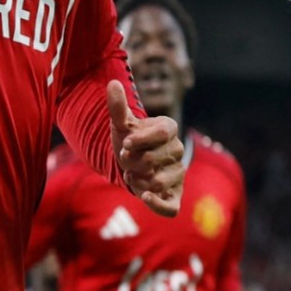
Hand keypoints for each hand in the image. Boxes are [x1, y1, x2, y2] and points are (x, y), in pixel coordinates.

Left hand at [107, 79, 184, 216]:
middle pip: (154, 160)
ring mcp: (178, 174)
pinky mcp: (174, 195)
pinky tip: (144, 197)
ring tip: (131, 175)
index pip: (162, 133)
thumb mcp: (120, 123)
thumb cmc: (128, 139)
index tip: (125, 144)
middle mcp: (177, 150)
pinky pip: (171, 207)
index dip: (141, 140)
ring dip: (137, 180)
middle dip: (132, 162)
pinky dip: (158, 205)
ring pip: (159, 181)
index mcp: (169, 129)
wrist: (129, 162)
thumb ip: (117, 106)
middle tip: (125, 160)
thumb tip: (113, 84)